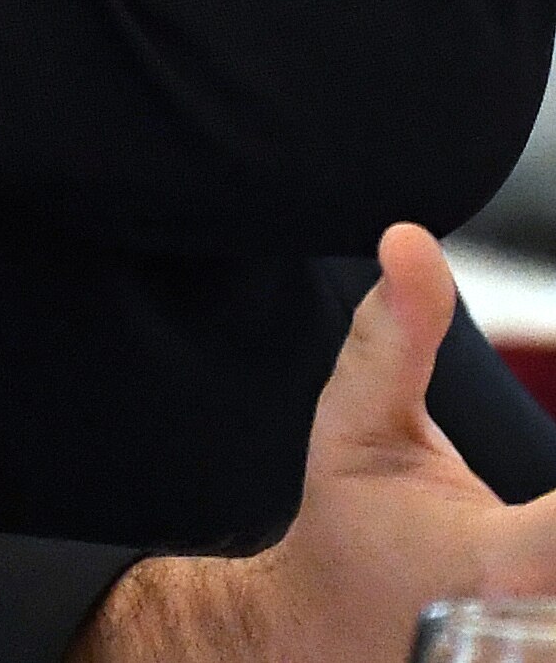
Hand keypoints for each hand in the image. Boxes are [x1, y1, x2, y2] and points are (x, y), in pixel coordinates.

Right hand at [80, 226, 555, 661]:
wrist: (326, 638)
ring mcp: (538, 653)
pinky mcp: (541, 655)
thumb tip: (410, 239)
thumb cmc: (350, 527)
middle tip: (542, 492)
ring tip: (542, 510)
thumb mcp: (354, 422)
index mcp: (500, 565)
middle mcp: (537, 627)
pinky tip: (546, 535)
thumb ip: (393, 335)